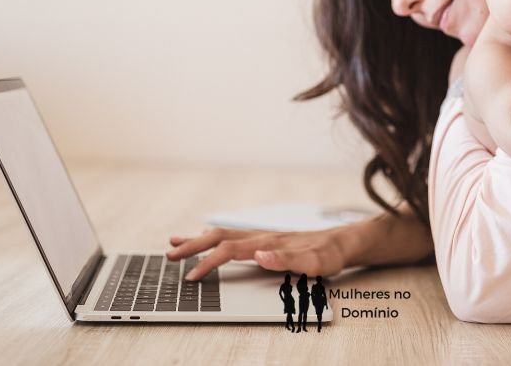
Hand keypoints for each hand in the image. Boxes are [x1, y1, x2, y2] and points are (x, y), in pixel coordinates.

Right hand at [166, 227, 347, 280]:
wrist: (342, 242)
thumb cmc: (328, 255)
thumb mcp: (314, 263)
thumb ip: (287, 260)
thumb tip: (258, 256)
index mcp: (267, 243)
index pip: (228, 251)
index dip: (207, 263)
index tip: (190, 276)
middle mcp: (260, 236)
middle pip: (218, 238)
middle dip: (192, 247)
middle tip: (169, 255)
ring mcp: (261, 236)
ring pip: (222, 234)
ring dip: (197, 239)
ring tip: (174, 242)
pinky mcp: (264, 239)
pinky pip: (231, 236)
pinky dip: (212, 238)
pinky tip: (205, 239)